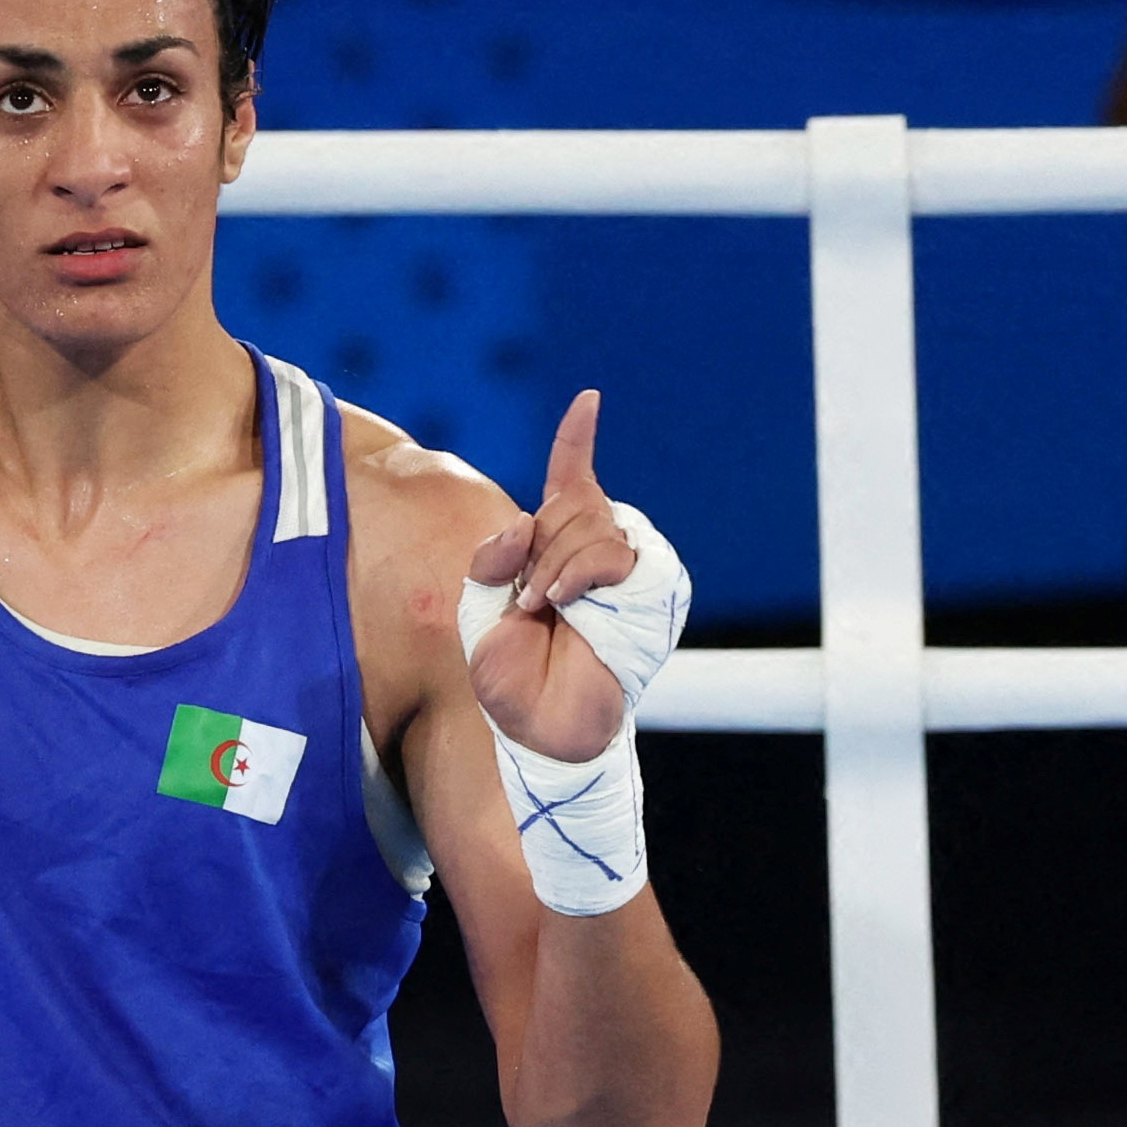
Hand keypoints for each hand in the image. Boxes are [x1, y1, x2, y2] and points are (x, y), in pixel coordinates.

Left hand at [463, 391, 637, 761]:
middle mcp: (595, 551)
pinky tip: (562, 602)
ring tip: (540, 609)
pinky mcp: (648, 591)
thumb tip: (529, 520)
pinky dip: (575, 572)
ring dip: (551, 564)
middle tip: (525, 600)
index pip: (570, 479)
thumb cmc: (510, 674)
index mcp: (555, 547)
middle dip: (534, 545)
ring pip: (588, 523)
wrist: (539, 726)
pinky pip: (608, 549)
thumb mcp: (478, 602)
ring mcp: (625, 571)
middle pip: (569, 503)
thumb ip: (493, 552)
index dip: (577, 439)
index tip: (588, 400)